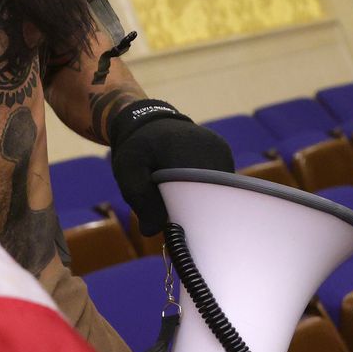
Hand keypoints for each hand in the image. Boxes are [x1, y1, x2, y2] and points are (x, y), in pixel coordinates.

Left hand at [107, 100, 233, 235]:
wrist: (150, 121)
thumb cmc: (137, 148)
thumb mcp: (128, 170)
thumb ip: (138, 197)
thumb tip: (151, 230)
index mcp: (188, 155)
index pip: (198, 199)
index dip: (188, 217)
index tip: (176, 228)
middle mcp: (212, 152)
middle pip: (211, 197)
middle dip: (193, 210)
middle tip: (174, 214)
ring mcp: (222, 152)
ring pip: (217, 191)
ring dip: (200, 200)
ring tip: (179, 195)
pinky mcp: (224, 153)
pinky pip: (219, 183)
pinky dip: (206, 191)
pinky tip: (188, 187)